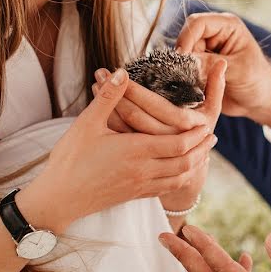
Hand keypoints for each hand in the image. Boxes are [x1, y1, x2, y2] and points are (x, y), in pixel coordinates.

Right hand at [35, 68, 218, 226]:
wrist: (58, 199)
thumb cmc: (70, 160)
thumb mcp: (87, 123)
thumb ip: (108, 97)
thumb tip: (121, 72)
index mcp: (136, 151)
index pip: (179, 143)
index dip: (196, 134)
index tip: (206, 122)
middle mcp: (144, 171)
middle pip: (186, 162)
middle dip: (202, 148)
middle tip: (211, 135)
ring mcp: (141, 186)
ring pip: (179, 178)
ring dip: (195, 164)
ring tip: (203, 152)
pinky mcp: (135, 196)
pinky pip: (167, 189)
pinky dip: (181, 179)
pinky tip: (180, 171)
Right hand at [174, 12, 270, 118]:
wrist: (260, 100)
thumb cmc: (258, 80)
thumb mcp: (238, 71)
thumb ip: (212, 65)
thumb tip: (186, 62)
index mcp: (227, 26)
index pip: (198, 23)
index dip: (187, 37)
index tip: (182, 57)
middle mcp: (214, 34)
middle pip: (187, 38)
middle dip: (185, 56)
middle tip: (187, 75)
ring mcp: (206, 50)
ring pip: (183, 55)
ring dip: (185, 69)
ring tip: (196, 84)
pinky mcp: (200, 65)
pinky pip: (184, 68)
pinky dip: (186, 78)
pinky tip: (194, 88)